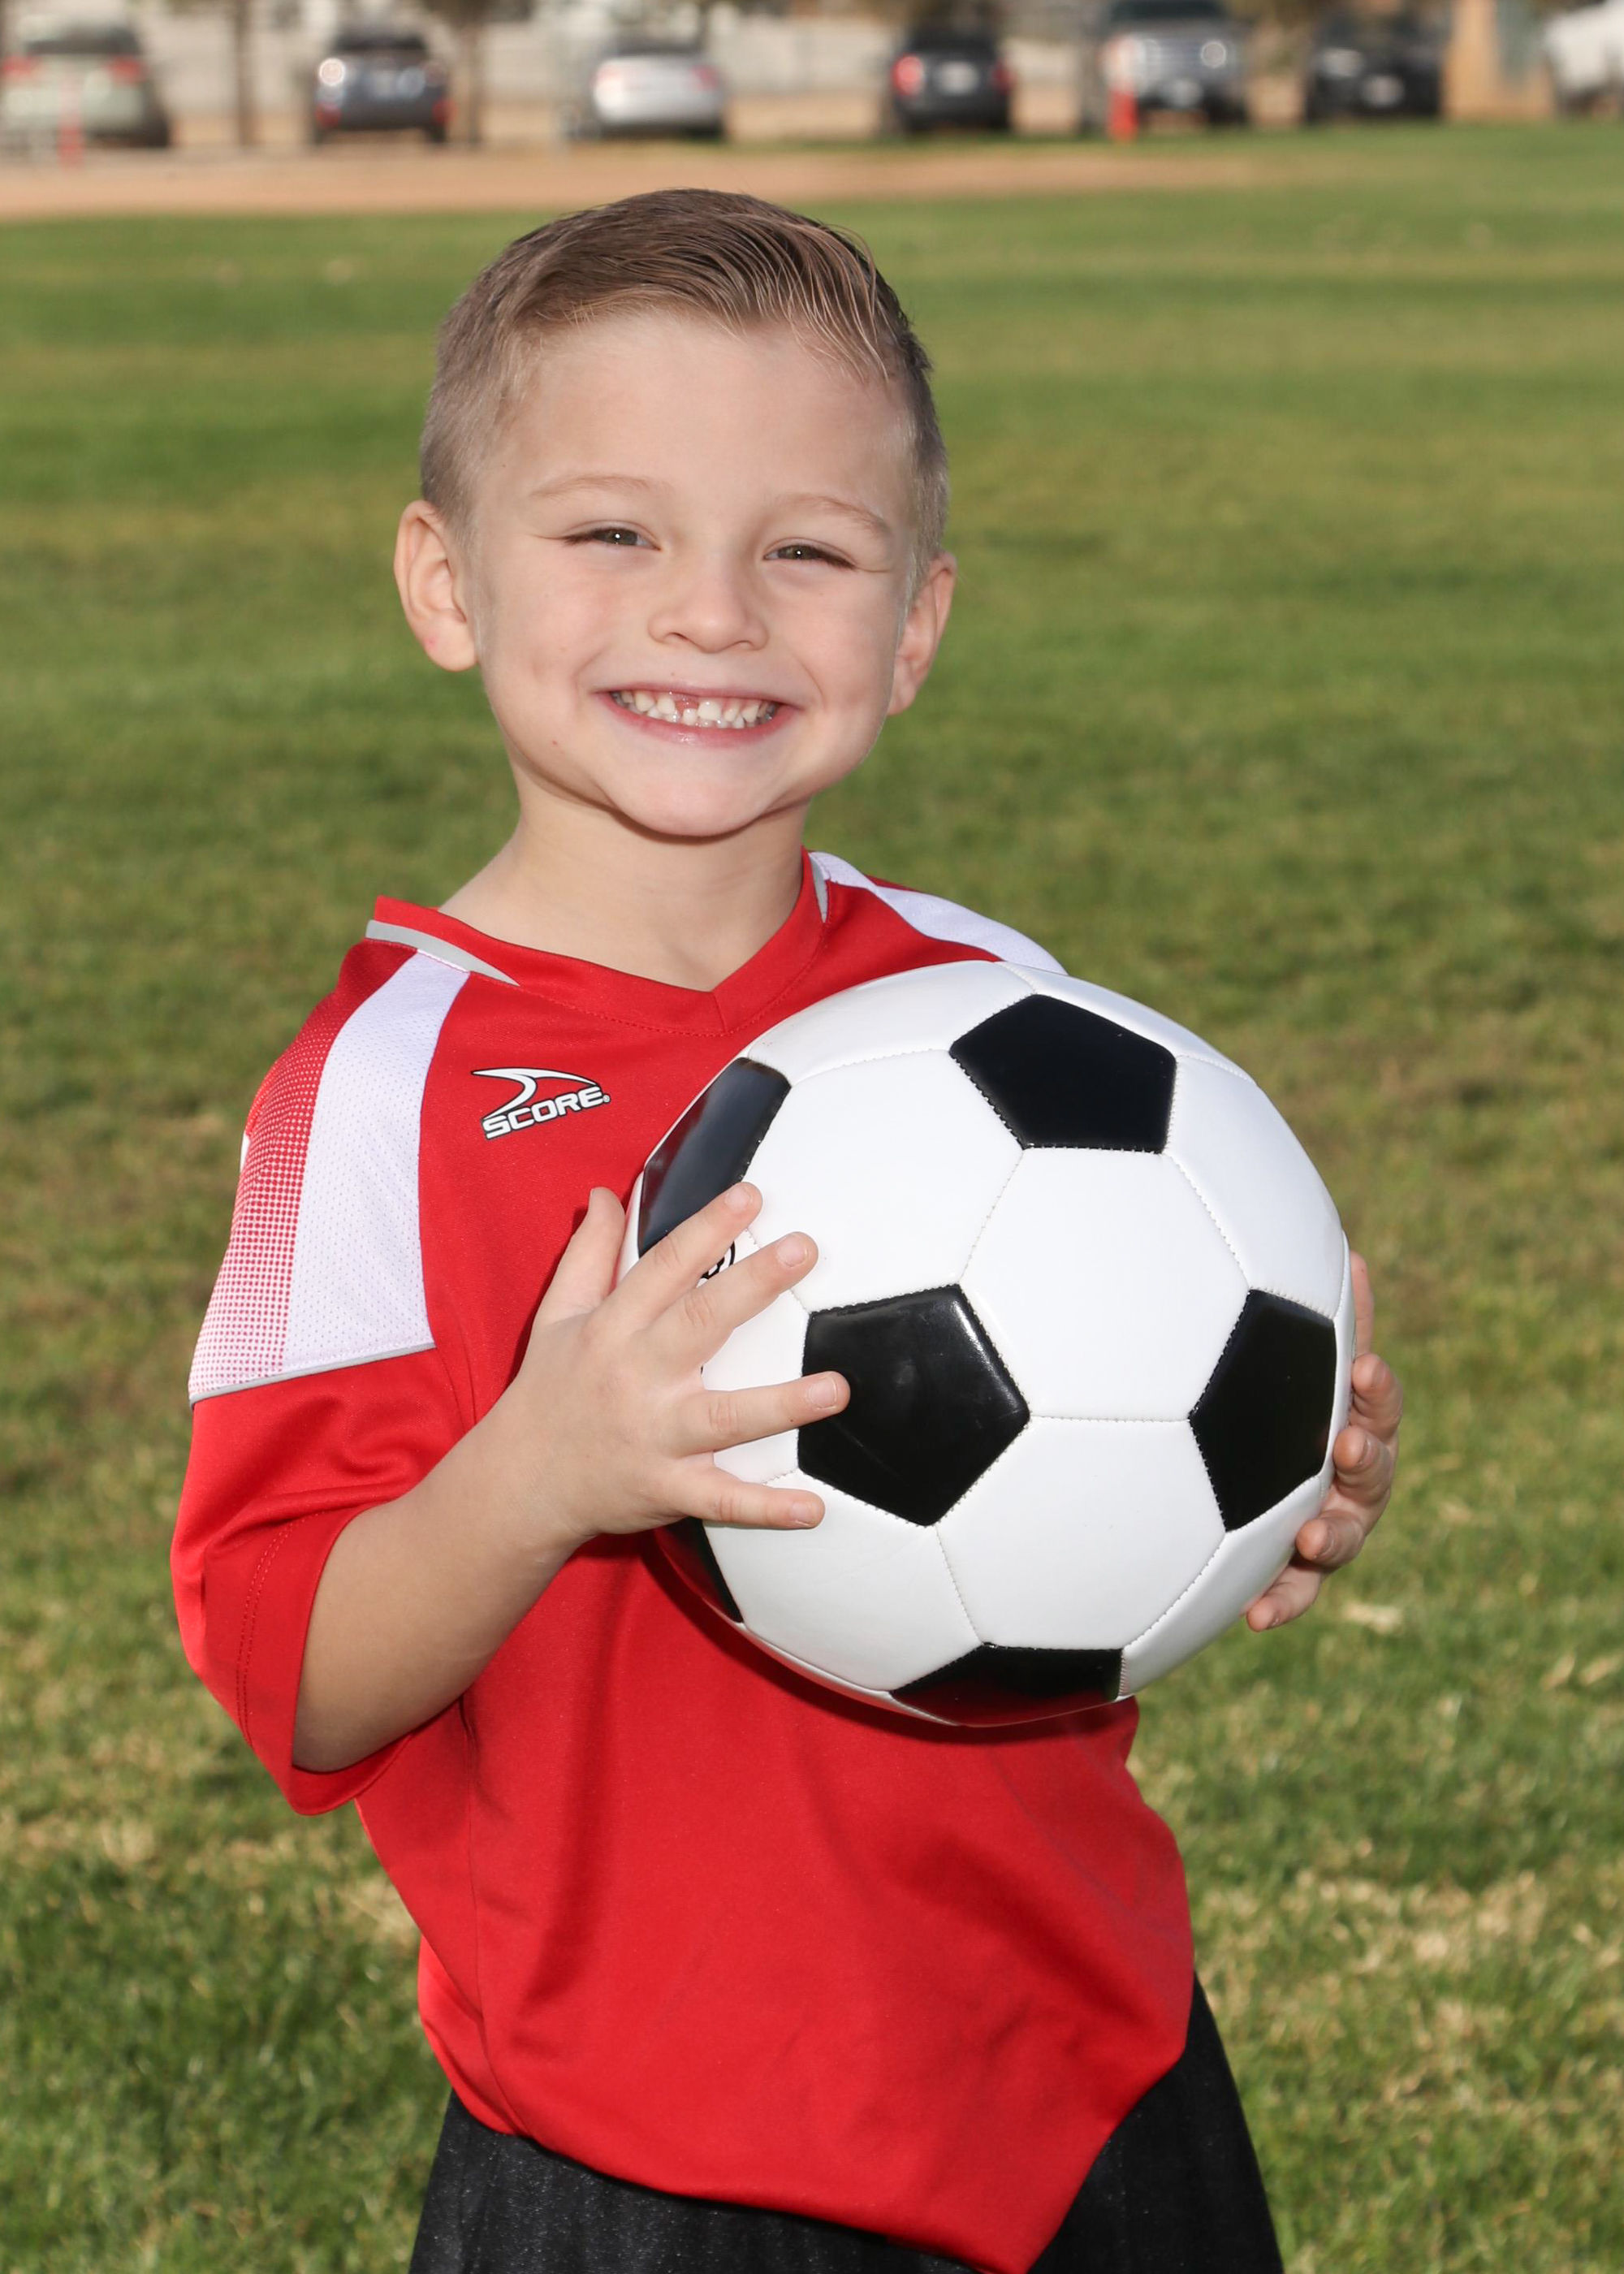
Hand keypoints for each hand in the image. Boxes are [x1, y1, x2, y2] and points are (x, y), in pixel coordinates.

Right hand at [500, 1181, 845, 1550]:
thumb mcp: (557, 1315)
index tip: (749, 1195)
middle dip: (753, 1286)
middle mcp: (635, 1377)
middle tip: (803, 1249)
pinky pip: (721, 1501)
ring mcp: (654, 1437)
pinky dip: (766, 1510)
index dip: (706, 1228)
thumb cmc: (548, 1391)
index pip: (664, 1268)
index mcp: (612, 1329)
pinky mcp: (666, 1490)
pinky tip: (812, 1509)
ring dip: (782, 1406)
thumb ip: (588, 1254)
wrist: (519, 1483)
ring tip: (837, 1388)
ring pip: (724, 1418)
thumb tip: (605, 1196)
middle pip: (700, 1324)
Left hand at [1244, 1251, 1401, 1631]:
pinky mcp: (1295, 1574)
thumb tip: (1352, 1254)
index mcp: (1355, 1423)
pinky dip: (1281, 1603)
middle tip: (1347, 1449)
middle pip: (1375, 1473)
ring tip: (1309, 1537)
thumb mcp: (1295, 1362)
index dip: (1377, 1390)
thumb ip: (1326, 1324)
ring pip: (1343, 1539)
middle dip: (1366, 1460)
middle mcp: (1352, 1479)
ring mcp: (1329, 1527)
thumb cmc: (1271, 1405)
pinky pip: (1295, 1594)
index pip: (1379, 1403)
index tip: (1364, 1371)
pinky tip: (1255, 1617)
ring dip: (1331, 1537)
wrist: (1229, 1476)